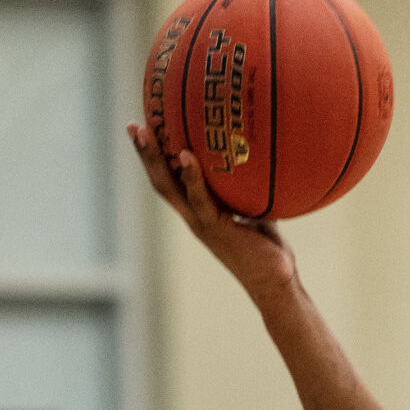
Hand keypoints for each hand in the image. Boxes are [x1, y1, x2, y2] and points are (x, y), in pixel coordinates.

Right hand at [126, 123, 297, 304]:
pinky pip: (200, 200)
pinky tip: (185, 155)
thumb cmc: (269, 251)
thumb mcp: (258, 214)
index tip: (149, 131)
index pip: (172, 182)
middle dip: (144, 154)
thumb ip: (251, 193)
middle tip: (133, 125)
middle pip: (161, 181)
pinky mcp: (216, 229)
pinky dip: (192, 177)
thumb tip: (261, 165)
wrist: (276, 284)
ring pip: (170, 188)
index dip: (158, 160)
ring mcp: (202, 224)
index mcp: (200, 213)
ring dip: (154, 159)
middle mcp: (194, 218)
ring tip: (145, 131)